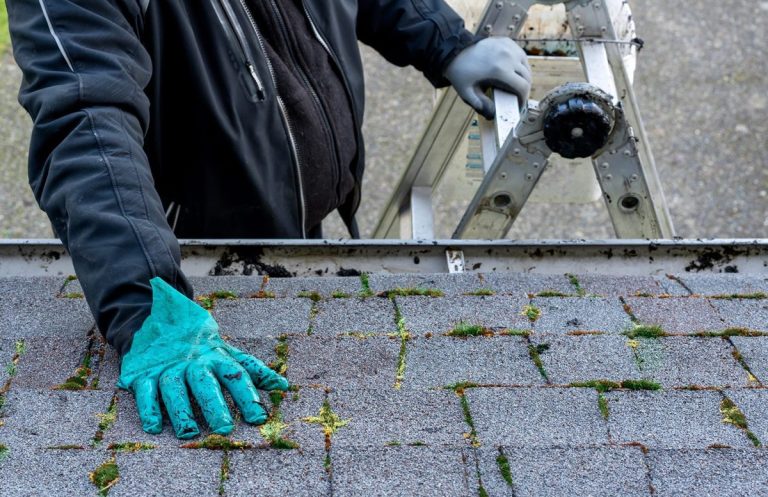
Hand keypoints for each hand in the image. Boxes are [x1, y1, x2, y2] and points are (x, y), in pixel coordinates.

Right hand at [117, 277, 288, 438]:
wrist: (158, 318)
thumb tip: (284, 385)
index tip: (259, 418)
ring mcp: (168, 367)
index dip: (248, 396)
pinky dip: (149, 408)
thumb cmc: (201, 345)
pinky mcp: (143, 373)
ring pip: (174, 388)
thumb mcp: (227, 352)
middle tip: (225, 428)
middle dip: (215, 405)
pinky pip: (145, 390)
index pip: (236, 376)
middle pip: (205, 383)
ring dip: (182, 411)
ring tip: (190, 433)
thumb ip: (253, 370)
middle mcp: (193, 362)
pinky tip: (154, 427)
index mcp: (216, 357)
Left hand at [444, 37, 531, 119]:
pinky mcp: (507, 41)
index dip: (523, 98)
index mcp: (500, 70)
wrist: (454, 51)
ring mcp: (508, 47)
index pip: (523, 86)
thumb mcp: (467, 93)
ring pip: (526, 65)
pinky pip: (520, 55)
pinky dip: (520, 64)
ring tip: (516, 85)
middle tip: (518, 97)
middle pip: (527, 76)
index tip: (519, 104)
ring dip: (524, 76)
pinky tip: (513, 71)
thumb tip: (493, 114)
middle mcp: (508, 56)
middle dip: (524, 89)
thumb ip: (480, 105)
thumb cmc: (460, 73)